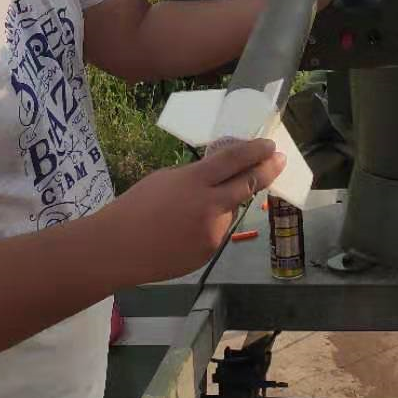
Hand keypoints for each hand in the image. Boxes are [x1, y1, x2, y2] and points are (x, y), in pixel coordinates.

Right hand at [107, 139, 285, 282]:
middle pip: (249, 184)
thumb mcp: (167, 179)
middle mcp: (209, 205)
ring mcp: (212, 232)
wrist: (118, 248)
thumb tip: (218, 176)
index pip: (235, 159)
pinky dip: (211, 225)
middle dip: (268, 170)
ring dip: (227, 203)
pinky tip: (187, 229)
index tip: (270, 145)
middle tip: (280, 160)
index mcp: (195, 181)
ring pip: (231, 210)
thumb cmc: (135, 207)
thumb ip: (196, 176)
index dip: (256, 150)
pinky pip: (218, 232)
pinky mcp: (209, 252)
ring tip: (198, 207)